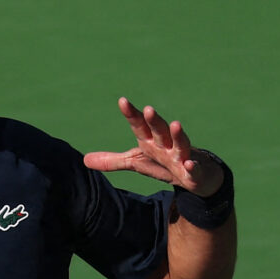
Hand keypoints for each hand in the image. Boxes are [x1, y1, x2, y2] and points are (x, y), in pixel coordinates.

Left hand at [83, 97, 224, 195]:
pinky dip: (192, 166)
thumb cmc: (164, 164)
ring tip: (176, 124)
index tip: (123, 101)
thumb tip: (84, 160)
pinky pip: (193, 169)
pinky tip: (189, 164)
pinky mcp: (193, 172)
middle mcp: (166, 145)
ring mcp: (182, 156)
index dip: (132, 114)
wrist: (194, 177)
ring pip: (180, 144)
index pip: (139, 125)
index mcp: (150, 141)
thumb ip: (113, 161)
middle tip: (148, 109)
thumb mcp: (137, 162)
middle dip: (154, 120)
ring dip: (179, 135)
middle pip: (160, 130)